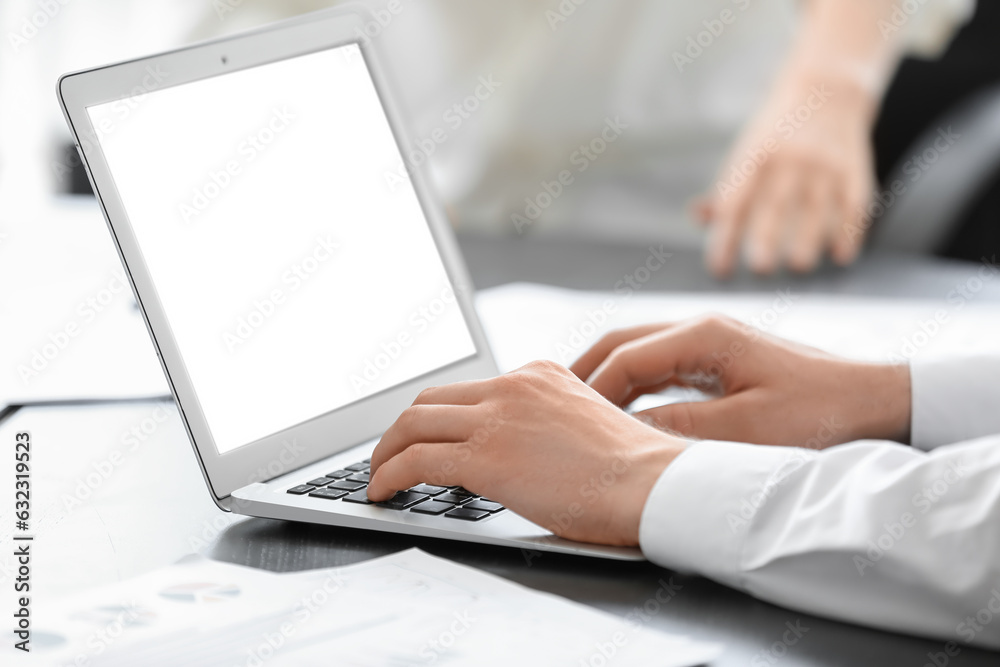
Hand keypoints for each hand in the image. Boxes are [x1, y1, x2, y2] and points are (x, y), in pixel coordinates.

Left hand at [368, 361, 683, 545]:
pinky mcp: (486, 456)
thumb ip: (546, 424)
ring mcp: (497, 417)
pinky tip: (382, 492)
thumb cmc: (633, 471)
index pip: (469, 390)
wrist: (653, 484)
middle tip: (389, 453)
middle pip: (431, 399)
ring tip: (377, 476)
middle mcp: (514, 386)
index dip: (438, 416)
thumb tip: (519, 451)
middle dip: (402, 428)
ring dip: (386, 451)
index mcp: (538, 375)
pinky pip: (416, 460)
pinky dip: (389, 475)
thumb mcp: (586, 424)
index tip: (424, 435)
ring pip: (414, 423)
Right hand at [571, 316, 910, 447]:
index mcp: (703, 335)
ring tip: (577, 411)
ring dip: (606, 379)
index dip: (590, 391)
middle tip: (552, 405)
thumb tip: (622, 433)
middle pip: (621, 343)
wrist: (874, 401)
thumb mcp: (746, 430)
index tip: (568, 423)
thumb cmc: (820, 411)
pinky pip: (660, 368)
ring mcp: (709, 342)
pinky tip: (622, 412)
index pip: (623, 358)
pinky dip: (632, 386)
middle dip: (583, 373)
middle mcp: (701, 329)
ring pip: (637, 352)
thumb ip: (679, 429)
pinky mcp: (719, 360)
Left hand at [700, 69, 877, 276]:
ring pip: (816, 206)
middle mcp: (789, 156)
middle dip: (767, 237)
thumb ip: (727, 188)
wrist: (826, 88)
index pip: (735, 199)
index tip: (719, 267)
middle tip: (760, 268)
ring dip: (808, 240)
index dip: (725, 236)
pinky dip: (850, 231)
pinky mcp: (854, 166)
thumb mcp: (747, 150)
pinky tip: (842, 255)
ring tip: (797, 265)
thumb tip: (700, 217)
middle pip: (776, 202)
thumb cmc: (777, 132)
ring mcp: (824, 161)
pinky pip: (854, 203)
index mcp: (755, 154)